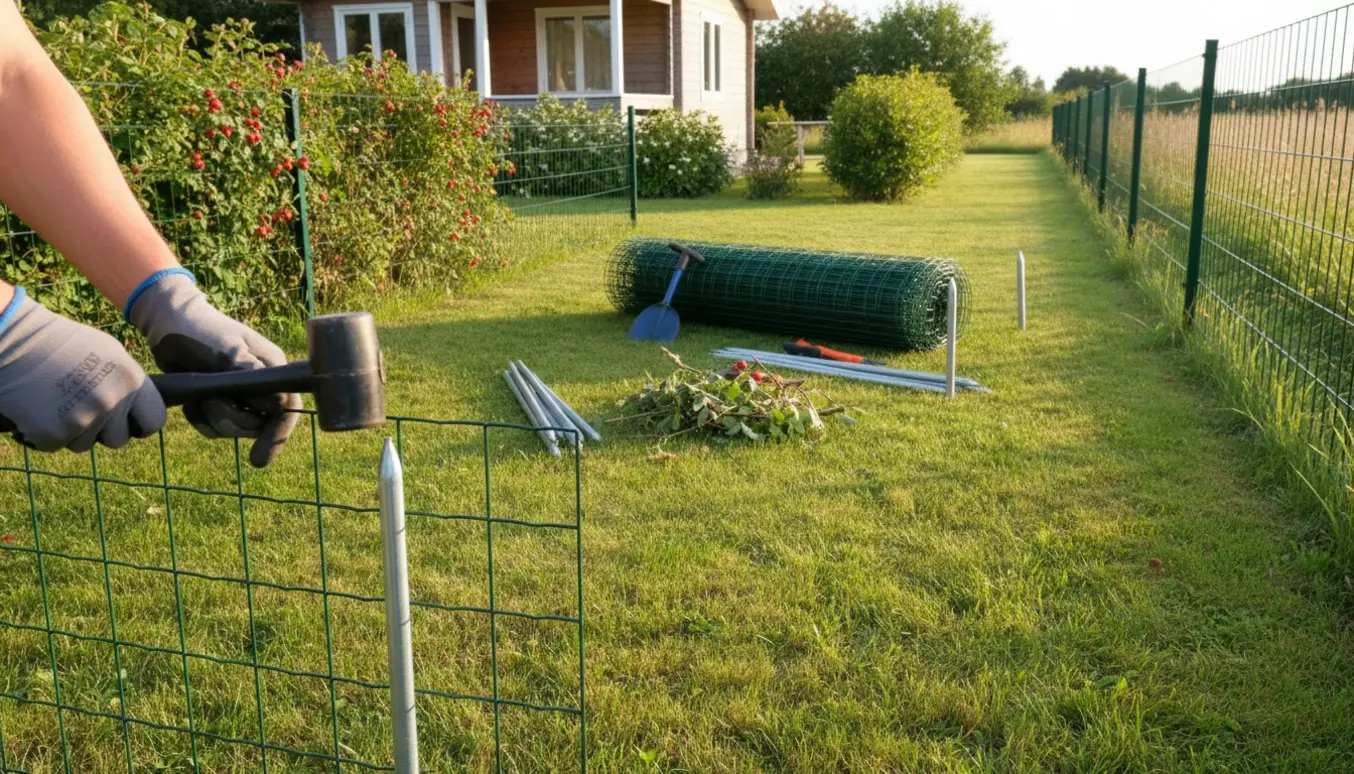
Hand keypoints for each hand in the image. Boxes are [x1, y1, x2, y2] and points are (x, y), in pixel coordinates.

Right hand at [0, 288, 165, 451]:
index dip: (140, 425)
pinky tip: (37, 410)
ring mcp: (83, 419)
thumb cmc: (59, 342)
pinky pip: (55, 445)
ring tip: (56, 403)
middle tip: (83, 412)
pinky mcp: (54, 432)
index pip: (154, 420)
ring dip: (72, 432)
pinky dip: (45, 433)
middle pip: (118, 439)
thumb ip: (126, 381)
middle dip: (103, 432)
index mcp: (130, 380)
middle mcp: (111, 401)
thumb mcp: (107, 353)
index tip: (129, 424)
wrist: (13, 340)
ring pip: (85, 444)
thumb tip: (139, 405)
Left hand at [128, 270, 299, 467]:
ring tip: (198, 397)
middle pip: (258, 425)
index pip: (287, 409)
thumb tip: (282, 404)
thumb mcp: (226, 352)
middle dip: (231, 419)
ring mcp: (241, 396)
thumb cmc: (201, 331)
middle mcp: (262, 386)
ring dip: (212, 418)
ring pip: (234, 429)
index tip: (257, 459)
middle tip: (209, 403)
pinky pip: (214, 428)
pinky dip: (200, 419)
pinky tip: (191, 402)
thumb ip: (251, 378)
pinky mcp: (220, 403)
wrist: (168, 324)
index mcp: (272, 370)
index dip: (276, 435)